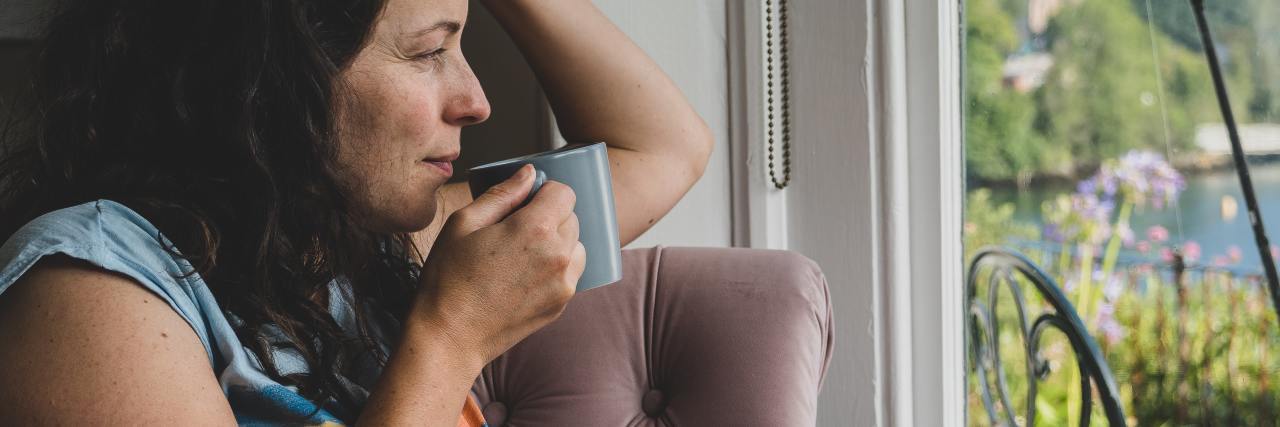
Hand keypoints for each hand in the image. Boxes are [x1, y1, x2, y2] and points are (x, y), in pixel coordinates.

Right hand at [412, 164, 585, 364]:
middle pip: (572, 218)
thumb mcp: (464, 223)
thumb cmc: (449, 279)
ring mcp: (564, 283)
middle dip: (550, 217)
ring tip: (522, 255)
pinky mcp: (561, 304)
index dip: (545, 192)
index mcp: (535, 229)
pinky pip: (570, 273)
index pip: (565, 193)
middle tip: (515, 231)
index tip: (525, 202)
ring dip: (558, 243)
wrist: (449, 336)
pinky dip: (556, 268)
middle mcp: (558, 255)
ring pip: (576, 246)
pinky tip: (525, 276)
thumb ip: (502, 194)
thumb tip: (530, 173)